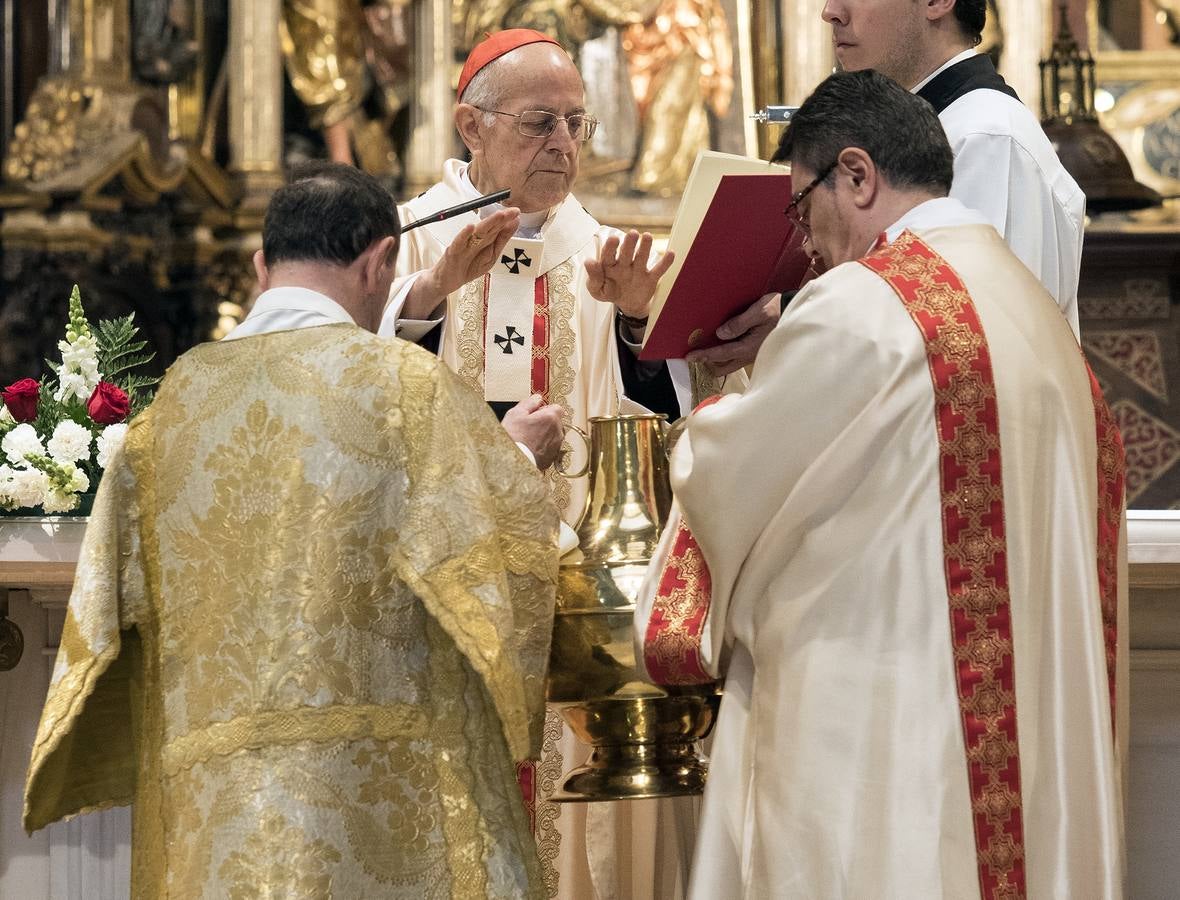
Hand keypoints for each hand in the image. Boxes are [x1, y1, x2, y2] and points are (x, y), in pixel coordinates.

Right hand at [402, 209, 519, 318]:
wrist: (446, 281)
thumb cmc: (468, 267)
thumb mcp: (490, 256)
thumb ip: (501, 240)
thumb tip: (514, 223)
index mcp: (484, 240)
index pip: (497, 228)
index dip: (507, 220)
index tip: (517, 212)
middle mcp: (474, 240)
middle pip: (489, 228)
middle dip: (500, 219)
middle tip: (512, 211)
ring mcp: (463, 245)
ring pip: (476, 233)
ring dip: (487, 223)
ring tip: (499, 216)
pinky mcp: (452, 253)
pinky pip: (458, 243)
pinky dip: (463, 235)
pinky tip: (470, 228)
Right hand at [502, 395, 564, 469]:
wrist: (512, 462)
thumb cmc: (513, 437)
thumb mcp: (516, 413)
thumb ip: (530, 402)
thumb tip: (537, 398)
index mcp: (551, 418)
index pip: (557, 408)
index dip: (545, 409)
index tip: (536, 412)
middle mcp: (557, 432)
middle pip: (556, 422)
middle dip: (545, 422)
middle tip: (529, 426)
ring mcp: (556, 446)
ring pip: (554, 435)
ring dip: (545, 435)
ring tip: (528, 438)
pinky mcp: (552, 458)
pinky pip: (550, 448)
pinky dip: (543, 447)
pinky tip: (531, 448)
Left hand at [585, 230, 674, 319]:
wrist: (626, 304)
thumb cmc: (609, 291)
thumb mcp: (597, 289)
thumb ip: (593, 277)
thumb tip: (589, 261)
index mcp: (609, 265)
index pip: (608, 255)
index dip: (610, 248)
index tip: (613, 240)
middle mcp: (624, 264)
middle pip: (626, 253)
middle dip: (629, 243)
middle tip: (632, 233)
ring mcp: (638, 270)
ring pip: (641, 257)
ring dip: (645, 247)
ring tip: (647, 236)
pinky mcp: (650, 278)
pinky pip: (658, 271)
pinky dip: (665, 263)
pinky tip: (671, 254)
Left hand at [685, 293, 780, 375]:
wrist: (794, 311)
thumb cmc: (777, 310)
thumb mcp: (759, 312)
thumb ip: (739, 324)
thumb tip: (720, 333)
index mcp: (748, 347)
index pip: (721, 354)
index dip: (704, 355)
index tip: (689, 356)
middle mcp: (748, 355)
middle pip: (722, 368)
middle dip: (707, 364)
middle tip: (695, 355)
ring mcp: (751, 355)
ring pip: (728, 365)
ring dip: (715, 361)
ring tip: (703, 351)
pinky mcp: (754, 351)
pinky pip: (734, 359)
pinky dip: (724, 356)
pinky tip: (719, 346)